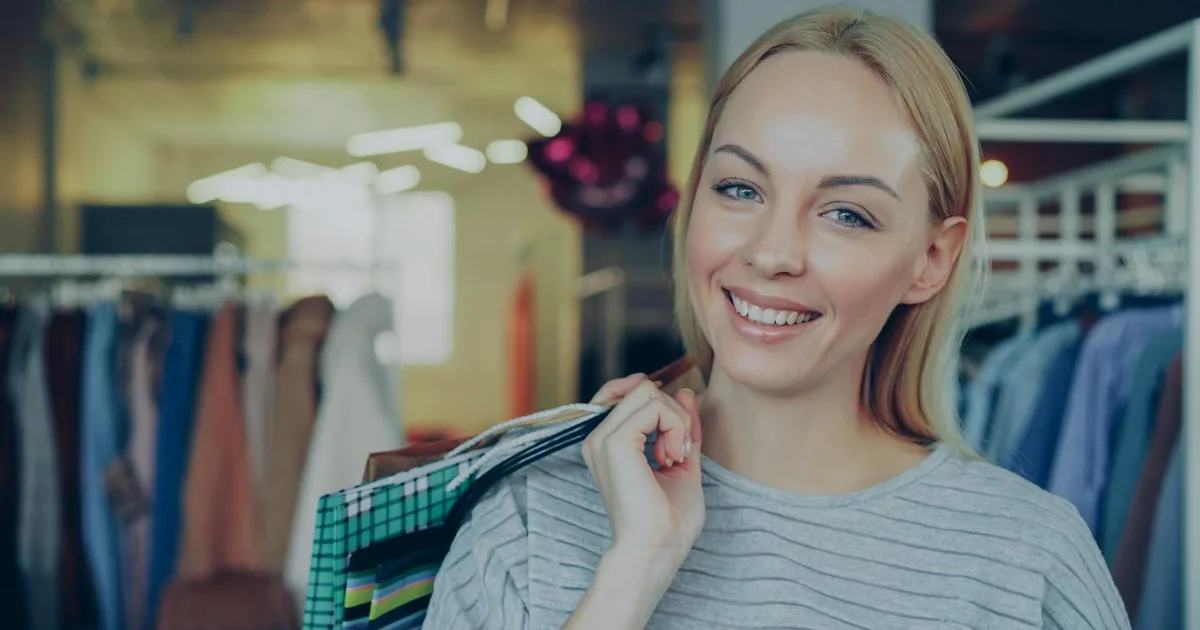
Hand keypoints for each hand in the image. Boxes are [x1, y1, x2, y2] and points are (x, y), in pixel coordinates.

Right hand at [582, 375, 704, 566]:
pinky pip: (654, 405)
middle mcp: (599, 437)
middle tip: (677, 453)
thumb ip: (681, 425)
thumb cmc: (668, 520)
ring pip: (648, 392)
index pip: (627, 392)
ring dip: (675, 421)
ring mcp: (603, 438)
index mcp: (608, 443)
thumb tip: (683, 391)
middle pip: (641, 388)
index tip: (676, 438)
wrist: (657, 550)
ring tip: (673, 458)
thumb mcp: (681, 459)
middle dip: (672, 413)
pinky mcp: (615, 442)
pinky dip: (675, 426)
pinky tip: (672, 458)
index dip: (660, 403)